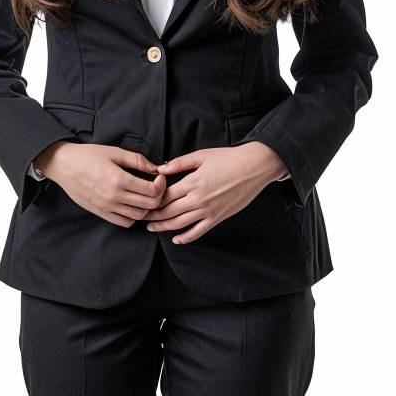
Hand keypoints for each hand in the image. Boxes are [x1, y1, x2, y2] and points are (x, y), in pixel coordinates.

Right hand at [35, 140, 168, 227]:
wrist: (63, 165)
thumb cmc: (88, 156)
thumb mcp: (114, 152)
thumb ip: (137, 160)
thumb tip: (156, 168)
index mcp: (119, 179)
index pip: (152, 190)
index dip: (161, 184)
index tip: (159, 177)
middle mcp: (114, 196)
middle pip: (149, 205)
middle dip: (158, 197)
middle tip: (156, 187)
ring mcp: (107, 207)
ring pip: (138, 216)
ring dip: (147, 208)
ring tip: (146, 197)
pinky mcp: (101, 213)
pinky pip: (124, 222)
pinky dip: (133, 217)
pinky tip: (132, 206)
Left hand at [141, 143, 286, 243]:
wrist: (254, 167)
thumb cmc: (228, 158)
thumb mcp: (201, 155)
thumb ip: (179, 163)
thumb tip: (160, 169)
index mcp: (192, 182)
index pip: (165, 196)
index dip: (151, 201)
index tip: (142, 202)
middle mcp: (198, 199)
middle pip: (168, 212)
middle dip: (153, 216)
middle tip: (141, 218)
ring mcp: (208, 211)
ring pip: (180, 223)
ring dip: (164, 227)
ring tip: (152, 228)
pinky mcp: (217, 218)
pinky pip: (199, 232)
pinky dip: (186, 237)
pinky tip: (176, 240)